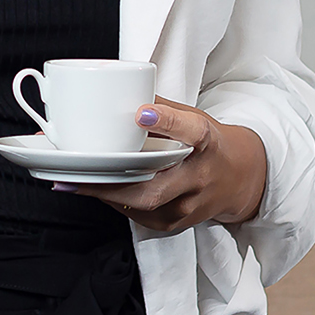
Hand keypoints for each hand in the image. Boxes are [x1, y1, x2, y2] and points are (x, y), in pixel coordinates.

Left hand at [58, 98, 266, 232]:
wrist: (243, 180)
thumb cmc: (210, 144)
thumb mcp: (193, 118)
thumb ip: (160, 107)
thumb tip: (117, 92)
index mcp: (206, 142)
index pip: (190, 131)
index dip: (166, 122)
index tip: (141, 113)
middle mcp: (199, 176)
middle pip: (155, 184)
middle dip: (111, 179)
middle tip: (76, 169)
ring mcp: (190, 204)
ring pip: (143, 204)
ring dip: (105, 193)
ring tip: (71, 180)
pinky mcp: (178, 222)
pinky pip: (140, 215)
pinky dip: (115, 202)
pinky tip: (96, 190)